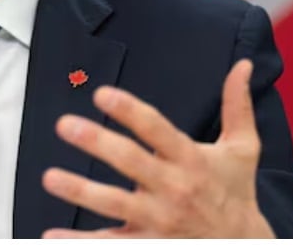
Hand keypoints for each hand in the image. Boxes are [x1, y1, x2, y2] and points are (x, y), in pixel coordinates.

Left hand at [41, 59, 274, 237]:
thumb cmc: (237, 192)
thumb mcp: (243, 150)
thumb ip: (237, 106)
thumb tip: (243, 65)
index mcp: (191, 159)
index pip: (157, 130)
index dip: (130, 111)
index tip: (101, 94)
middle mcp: (174, 188)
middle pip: (131, 163)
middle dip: (97, 143)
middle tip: (64, 124)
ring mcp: (159, 220)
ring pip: (115, 205)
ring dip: (80, 191)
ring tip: (50, 178)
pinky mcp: (149, 244)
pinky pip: (110, 243)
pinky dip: (80, 242)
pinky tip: (50, 235)